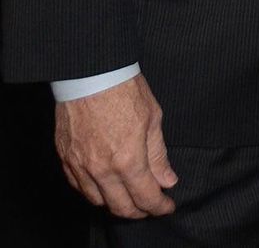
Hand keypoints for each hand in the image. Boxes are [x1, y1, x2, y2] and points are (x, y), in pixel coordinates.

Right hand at [55, 73, 177, 218]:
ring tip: (128, 196)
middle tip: (150, 206)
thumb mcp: (153, 117)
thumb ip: (158, 154)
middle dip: (139, 211)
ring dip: (115, 204)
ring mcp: (80, 166)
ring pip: (98, 201)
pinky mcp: (65, 158)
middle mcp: (102, 169)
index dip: (159, 206)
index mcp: (128, 159)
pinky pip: (79, 187)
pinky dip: (94, 192)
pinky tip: (104, 185)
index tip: (167, 206)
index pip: (146, 197)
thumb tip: (167, 179)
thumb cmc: (124, 89)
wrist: (91, 72)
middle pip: (121, 207)